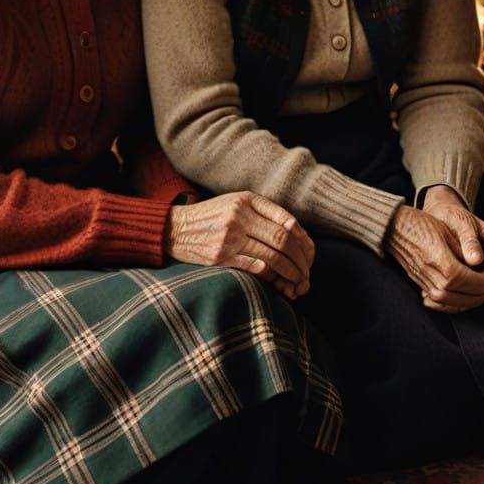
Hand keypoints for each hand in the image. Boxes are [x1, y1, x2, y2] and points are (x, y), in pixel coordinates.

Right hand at [165, 191, 314, 299]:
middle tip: (307, 274)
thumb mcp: (236, 203)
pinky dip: (271, 277)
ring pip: (273, 256)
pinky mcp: (221, 257)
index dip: (303, 240)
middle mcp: (240, 216)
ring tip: (298, 283)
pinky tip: (278, 283)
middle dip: (301, 260)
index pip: (287, 220)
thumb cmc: (211, 217)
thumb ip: (263, 212)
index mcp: (247, 200)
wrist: (174, 228)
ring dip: (291, 273)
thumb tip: (297, 234)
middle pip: (283, 240)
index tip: (309, 255)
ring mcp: (230, 237)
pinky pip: (256, 268)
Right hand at [385, 200, 483, 313]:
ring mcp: (429, 290)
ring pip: (462, 305)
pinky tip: (468, 291)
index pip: (482, 284)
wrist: (394, 228)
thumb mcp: (451, 233)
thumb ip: (471, 254)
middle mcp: (438, 286)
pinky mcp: (423, 289)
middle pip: (474, 298)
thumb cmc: (422, 225)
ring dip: (478, 296)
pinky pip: (447, 305)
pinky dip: (461, 302)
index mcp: (448, 271)